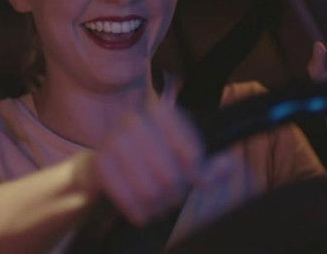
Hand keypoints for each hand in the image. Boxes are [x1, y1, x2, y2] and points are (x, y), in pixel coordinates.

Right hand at [90, 102, 231, 225]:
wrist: (102, 166)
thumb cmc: (149, 159)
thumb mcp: (182, 157)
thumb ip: (208, 164)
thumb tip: (228, 165)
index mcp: (160, 111)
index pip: (189, 151)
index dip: (196, 172)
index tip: (195, 180)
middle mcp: (135, 118)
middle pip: (169, 174)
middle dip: (175, 192)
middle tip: (173, 198)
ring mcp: (114, 139)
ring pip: (149, 188)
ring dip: (157, 205)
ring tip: (159, 207)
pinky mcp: (99, 162)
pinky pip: (126, 196)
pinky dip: (138, 211)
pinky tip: (143, 214)